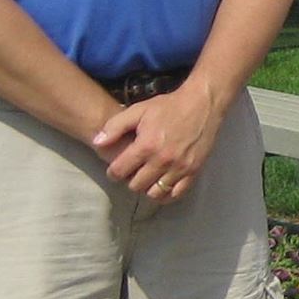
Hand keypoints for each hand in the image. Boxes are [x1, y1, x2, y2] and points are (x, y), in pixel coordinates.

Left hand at [93, 79, 221, 200]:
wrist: (201, 104)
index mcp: (146, 145)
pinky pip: (176, 194)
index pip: (120, 171)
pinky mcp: (193, 171)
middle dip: (130, 180)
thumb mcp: (138, 110)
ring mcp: (179, 168)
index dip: (113, 172)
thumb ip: (115, 126)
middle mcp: (162, 161)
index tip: (115, 169)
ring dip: (147, 188)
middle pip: (136, 185)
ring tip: (147, 178)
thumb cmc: (168, 106)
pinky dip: (166, 194)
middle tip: (132, 172)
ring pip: (155, 193)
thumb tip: (96, 142)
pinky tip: (161, 185)